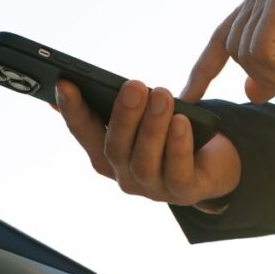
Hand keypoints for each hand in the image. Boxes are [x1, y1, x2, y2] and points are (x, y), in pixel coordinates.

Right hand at [55, 79, 240, 208]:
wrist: (210, 164)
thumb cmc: (167, 134)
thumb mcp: (140, 117)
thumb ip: (109, 103)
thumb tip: (67, 81)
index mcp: (104, 153)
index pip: (82, 131)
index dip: (72, 110)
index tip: (64, 84)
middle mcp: (122, 174)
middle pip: (114, 148)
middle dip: (124, 116)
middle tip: (134, 85)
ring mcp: (151, 188)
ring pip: (144, 160)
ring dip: (153, 126)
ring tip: (161, 95)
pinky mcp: (183, 192)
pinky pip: (177, 171)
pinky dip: (178, 145)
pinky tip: (181, 121)